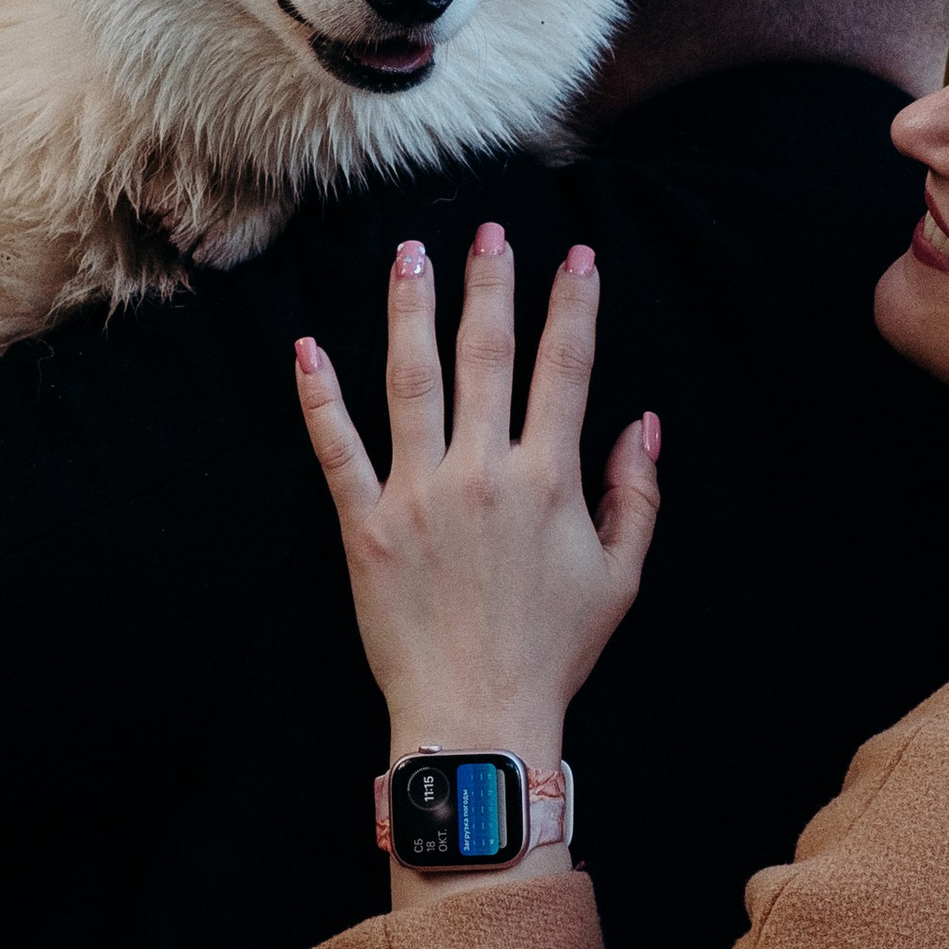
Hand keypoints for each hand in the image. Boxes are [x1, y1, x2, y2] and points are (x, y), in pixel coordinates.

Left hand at [295, 220, 660, 808]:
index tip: (577, 257)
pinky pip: (337, 449)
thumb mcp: (618, 577)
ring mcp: (417, 495)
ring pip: (411, 380)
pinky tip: (308, 347)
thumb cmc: (553, 653)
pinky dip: (319, 397)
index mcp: (549, 480)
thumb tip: (639, 425)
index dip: (573, 307)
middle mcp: (483, 473)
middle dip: (490, 285)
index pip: (566, 371)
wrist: (478, 718)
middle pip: (486, 356)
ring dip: (412, 310)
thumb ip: (634, 495)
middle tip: (488, 231)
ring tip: (411, 255)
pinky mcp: (364, 526)